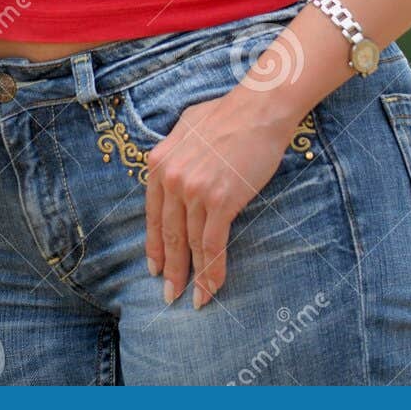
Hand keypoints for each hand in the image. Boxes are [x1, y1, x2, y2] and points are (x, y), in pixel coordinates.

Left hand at [143, 84, 295, 309]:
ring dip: (192, 276)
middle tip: (169, 295)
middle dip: (170, 269)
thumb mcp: (186, 130)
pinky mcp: (220, 200)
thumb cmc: (227, 116)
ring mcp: (194, 191)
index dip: (154, 246)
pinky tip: (213, 288)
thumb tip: (172, 175)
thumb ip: (174, 156)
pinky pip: (213, 244)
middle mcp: (172, 178)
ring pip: (191, 244)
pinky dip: (213, 270)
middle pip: (169, 234)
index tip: (155, 268)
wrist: (258, 110)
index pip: (153, 215)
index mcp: (159, 162)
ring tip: (194, 299)